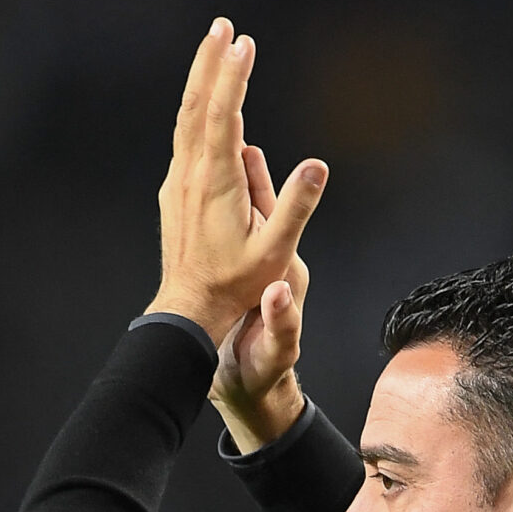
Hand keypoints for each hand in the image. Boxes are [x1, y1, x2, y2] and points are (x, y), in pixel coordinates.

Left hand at [145, 19, 326, 351]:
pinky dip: (195, 107)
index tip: (244, 43)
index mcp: (216, 182)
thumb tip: (317, 166)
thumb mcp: (276, 252)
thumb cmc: (236, 285)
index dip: (233, 76)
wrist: (189, 308)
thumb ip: (296, 206)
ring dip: (200, 80)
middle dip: (211, 62)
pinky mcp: (175, 190)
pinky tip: (204, 100)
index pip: (223, 116)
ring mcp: (179, 181)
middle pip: (197, 105)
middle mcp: (191, 174)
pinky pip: (185, 137)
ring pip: (186, 119)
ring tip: (213, 48)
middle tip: (223, 26)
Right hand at [211, 154, 309, 451]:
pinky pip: (243, 226)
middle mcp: (276, 262)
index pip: (274, 222)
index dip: (262, 189)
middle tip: (239, 127)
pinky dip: (235, 202)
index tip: (247, 152)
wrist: (254, 385)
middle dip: (251, 170)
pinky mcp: (249, 270)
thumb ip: (281, 323)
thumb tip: (277, 293)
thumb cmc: (263, 371)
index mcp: (283, 274)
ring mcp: (262, 263)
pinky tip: (229, 182)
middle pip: (264, 205)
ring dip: (241, 177)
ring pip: (252, 210)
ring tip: (234, 138)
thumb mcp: (275, 350)